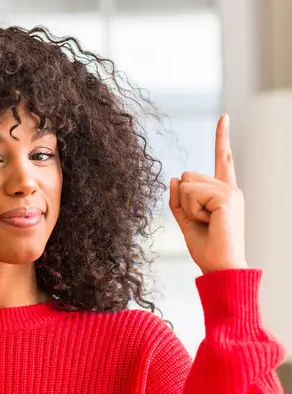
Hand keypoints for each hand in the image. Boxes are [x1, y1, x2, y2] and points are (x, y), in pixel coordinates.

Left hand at [169, 114, 247, 274]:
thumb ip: (178, 200)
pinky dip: (192, 209)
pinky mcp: (226, 196)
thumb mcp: (185, 221)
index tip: (225, 116)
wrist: (220, 267)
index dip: (222, 137)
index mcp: (223, 192)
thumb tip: (173, 178)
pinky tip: (209, 221)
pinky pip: (191, 193)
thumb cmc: (206, 248)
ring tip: (206, 223)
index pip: (222, 159)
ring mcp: (230, 191)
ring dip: (188, 206)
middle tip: (200, 221)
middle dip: (183, 199)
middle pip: (187, 175)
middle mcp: (229, 188)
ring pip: (187, 183)